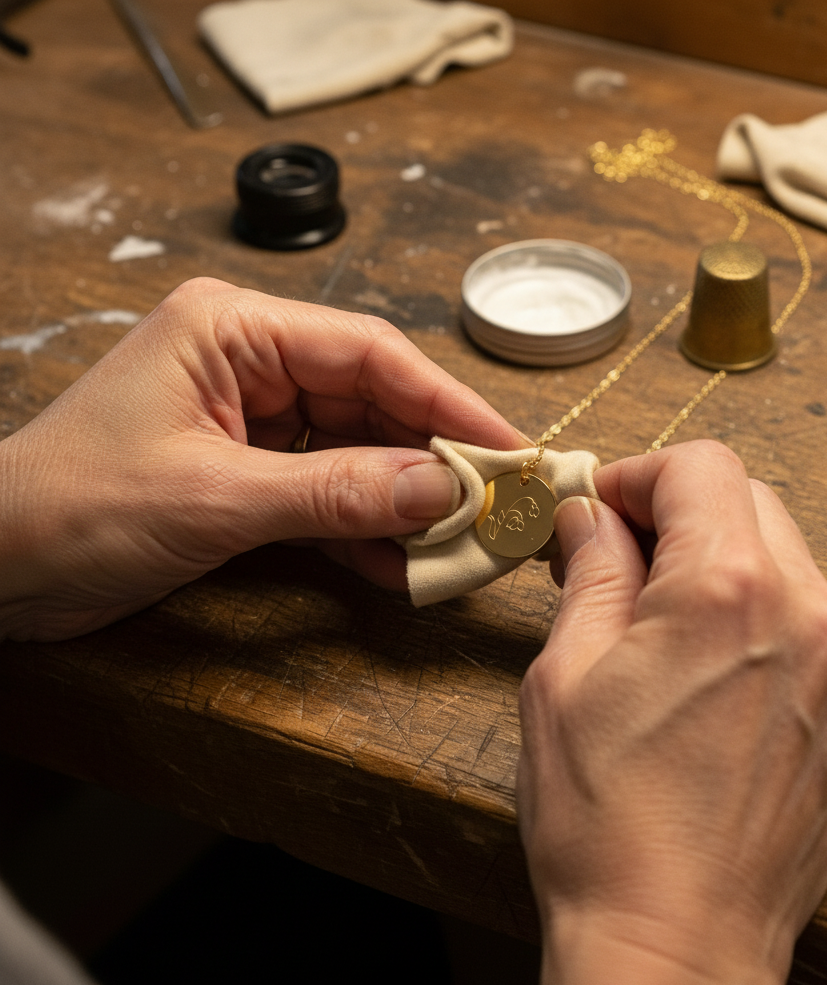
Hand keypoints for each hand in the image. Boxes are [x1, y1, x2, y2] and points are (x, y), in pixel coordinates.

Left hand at [0, 278, 520, 640]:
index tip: (508, 448)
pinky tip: (403, 567)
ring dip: (407, 504)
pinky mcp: (251, 474)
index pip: (370, 353)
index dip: (448, 402)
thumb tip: (441, 489)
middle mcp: (251, 363)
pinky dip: (365, 533)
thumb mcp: (215, 498)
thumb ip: (336, 493)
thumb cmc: (69, 507)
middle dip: (435, 461)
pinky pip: (329, 496)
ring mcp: (254, 421)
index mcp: (234, 328)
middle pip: (375, 403)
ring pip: (360, 454)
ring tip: (462, 545)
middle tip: (497, 508)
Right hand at [517, 441, 826, 984]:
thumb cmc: (607, 820)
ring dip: (722, 570)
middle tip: (620, 563)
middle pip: (749, 503)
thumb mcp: (565, 676)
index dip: (638, 477)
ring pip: (786, 564)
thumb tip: (588, 517)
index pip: (700, 467)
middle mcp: (809, 616)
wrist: (676, 944)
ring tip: (663, 630)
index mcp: (727, 591)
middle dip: (680, 516)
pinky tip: (714, 682)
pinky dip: (764, 625)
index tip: (600, 511)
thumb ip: (589, 572)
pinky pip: (815, 630)